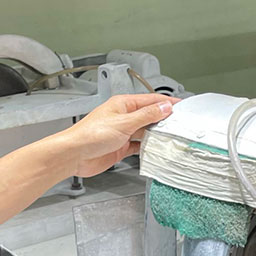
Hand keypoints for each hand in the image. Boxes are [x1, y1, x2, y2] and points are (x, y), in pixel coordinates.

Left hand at [59, 93, 175, 177]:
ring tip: (171, 137)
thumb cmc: (90, 134)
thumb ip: (146, 115)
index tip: (181, 106)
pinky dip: (147, 148)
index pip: (150, 100)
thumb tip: (164, 107)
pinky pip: (138, 146)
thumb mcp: (124, 122)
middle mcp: (123, 117)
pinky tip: (155, 149)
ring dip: (156, 135)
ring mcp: (122, 133)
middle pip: (149, 116)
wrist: (74, 155)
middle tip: (180, 124)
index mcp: (123, 104)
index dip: (166, 102)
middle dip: (164, 120)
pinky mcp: (120, 147)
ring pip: (145, 131)